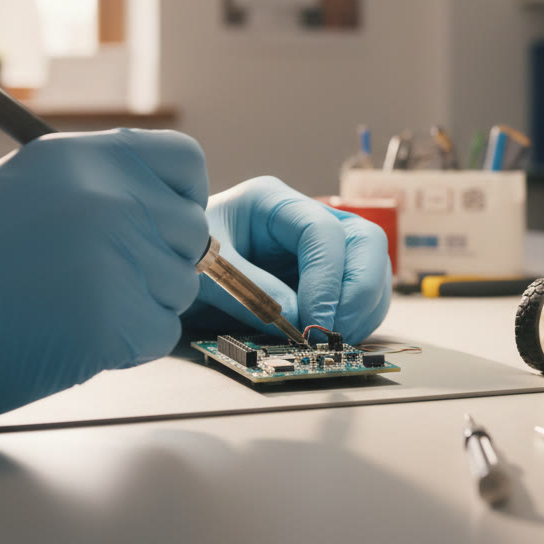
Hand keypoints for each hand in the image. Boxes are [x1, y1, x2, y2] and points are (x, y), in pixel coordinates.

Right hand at [0, 129, 209, 456]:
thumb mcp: (27, 186)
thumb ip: (100, 186)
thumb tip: (168, 207)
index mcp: (86, 156)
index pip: (185, 163)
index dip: (179, 197)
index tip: (159, 222)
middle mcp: (108, 198)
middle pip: (190, 231)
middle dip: (159, 260)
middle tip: (104, 278)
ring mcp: (115, 259)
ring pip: (179, 287)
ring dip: (141, 304)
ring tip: (72, 306)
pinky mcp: (114, 321)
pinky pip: (160, 334)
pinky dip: (128, 346)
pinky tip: (73, 336)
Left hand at [184, 177, 390, 343]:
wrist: (170, 274)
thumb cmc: (182, 259)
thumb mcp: (203, 269)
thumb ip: (246, 288)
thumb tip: (294, 317)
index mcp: (272, 202)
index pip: (322, 231)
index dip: (326, 277)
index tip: (313, 321)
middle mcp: (305, 219)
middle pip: (364, 241)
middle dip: (360, 290)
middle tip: (335, 333)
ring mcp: (321, 247)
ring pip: (373, 267)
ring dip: (364, 308)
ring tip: (334, 341)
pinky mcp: (326, 277)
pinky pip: (363, 294)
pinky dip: (359, 319)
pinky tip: (333, 339)